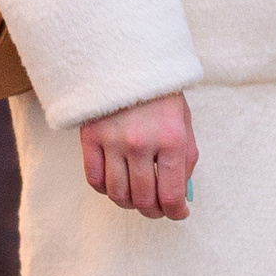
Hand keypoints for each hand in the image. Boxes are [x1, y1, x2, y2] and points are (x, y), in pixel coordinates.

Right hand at [81, 90, 197, 218]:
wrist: (131, 61)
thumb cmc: (162, 97)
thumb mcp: (185, 125)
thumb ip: (185, 161)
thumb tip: (180, 197)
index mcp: (172, 140)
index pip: (171, 195)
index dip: (176, 213)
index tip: (178, 214)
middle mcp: (141, 143)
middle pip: (143, 200)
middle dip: (154, 212)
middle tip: (158, 210)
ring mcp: (113, 141)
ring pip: (117, 194)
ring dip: (129, 203)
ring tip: (137, 198)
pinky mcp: (90, 138)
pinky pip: (95, 180)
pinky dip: (106, 190)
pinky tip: (116, 184)